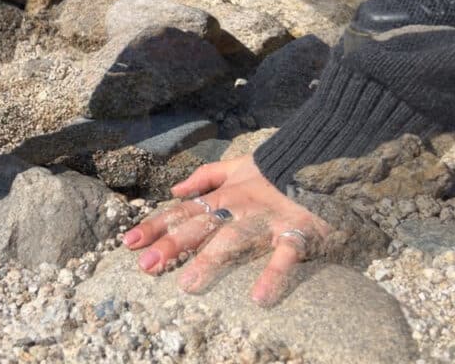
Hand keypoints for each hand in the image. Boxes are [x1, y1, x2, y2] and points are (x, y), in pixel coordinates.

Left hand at [123, 154, 332, 306]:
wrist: (325, 157)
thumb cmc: (278, 168)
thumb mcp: (239, 165)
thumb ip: (205, 176)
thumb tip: (174, 189)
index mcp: (224, 194)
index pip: (183, 211)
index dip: (155, 225)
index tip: (129, 243)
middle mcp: (239, 206)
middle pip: (200, 226)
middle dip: (171, 244)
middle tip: (146, 265)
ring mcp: (266, 219)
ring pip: (234, 238)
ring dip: (210, 261)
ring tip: (188, 286)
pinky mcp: (297, 231)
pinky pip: (285, 255)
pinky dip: (273, 275)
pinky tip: (258, 298)